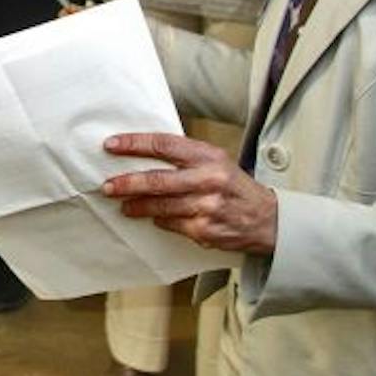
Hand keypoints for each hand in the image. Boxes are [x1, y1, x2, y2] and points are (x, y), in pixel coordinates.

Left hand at [99, 131, 277, 253]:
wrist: (267, 219)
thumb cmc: (235, 187)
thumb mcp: (216, 162)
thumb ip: (185, 158)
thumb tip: (142, 156)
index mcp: (208, 156)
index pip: (163, 145)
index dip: (134, 144)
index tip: (111, 145)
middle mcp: (208, 180)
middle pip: (156, 180)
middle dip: (126, 183)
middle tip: (107, 186)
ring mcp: (206, 207)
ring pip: (159, 206)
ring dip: (136, 206)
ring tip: (122, 205)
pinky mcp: (204, 230)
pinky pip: (170, 224)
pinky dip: (159, 220)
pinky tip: (153, 217)